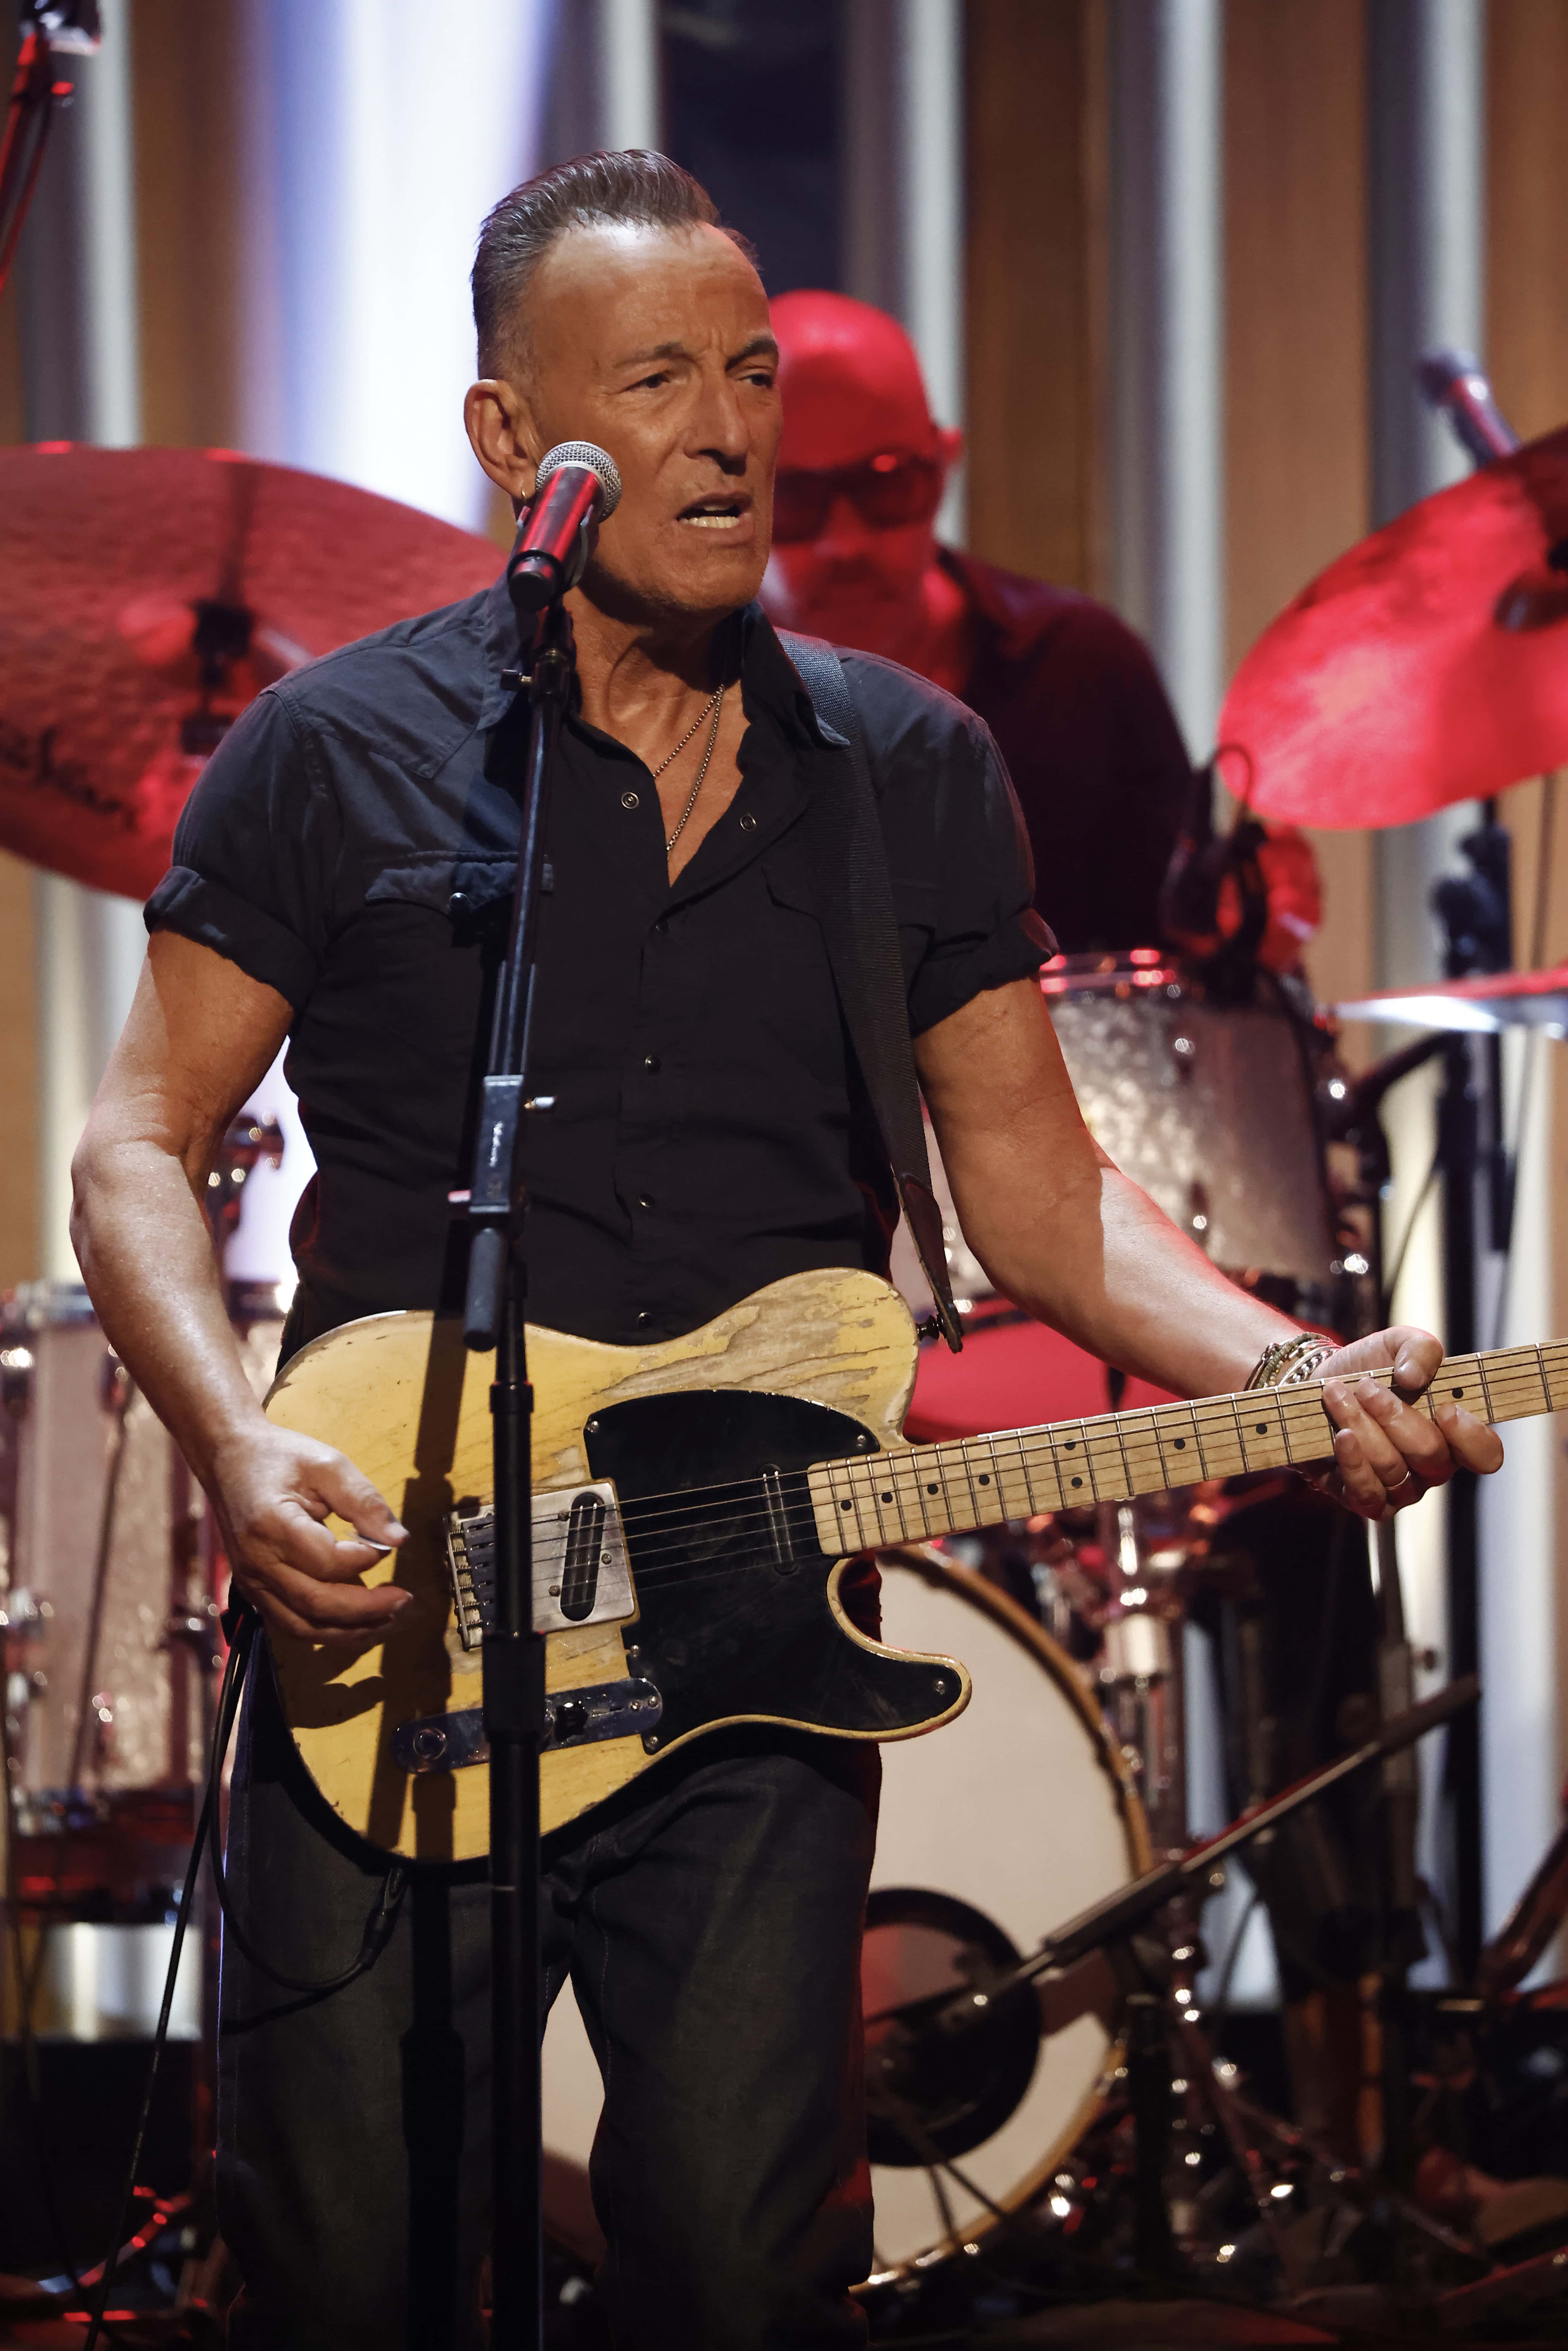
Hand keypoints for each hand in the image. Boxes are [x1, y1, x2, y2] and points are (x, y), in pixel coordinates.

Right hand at [206, 1421, 410, 1643]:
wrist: (227, 1458)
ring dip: (348, 1631)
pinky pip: (289, 1622)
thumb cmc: (279, 1456)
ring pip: (302, 1625)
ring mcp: (251, 1580)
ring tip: (386, 1620)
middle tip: (403, 1600)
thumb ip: (363, 1500)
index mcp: (272, 1525)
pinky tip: (354, 1623)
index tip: (385, 1545)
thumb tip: (398, 1540)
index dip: (364, 1560)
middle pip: (317, 1604)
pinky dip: (325, 1630)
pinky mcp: (252, 1588)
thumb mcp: (327, 1464)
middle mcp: (257, 1561)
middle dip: (366, 1609)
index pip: (328, 1562)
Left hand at [1305, 1326, 1503, 1520]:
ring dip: (1361, 1425)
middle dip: (1395, 1416)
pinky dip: (1352, 1461)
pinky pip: (1366, 1493)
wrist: (1320, 1382)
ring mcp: (1400, 1489)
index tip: (1445, 1409)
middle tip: (1366, 1386)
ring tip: (1335, 1394)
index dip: (1470, 1437)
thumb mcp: (1399, 1343)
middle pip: (1430, 1454)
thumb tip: (1415, 1376)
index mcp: (1453, 1434)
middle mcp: (1431, 1468)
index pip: (1485, 1454)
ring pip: (1391, 1468)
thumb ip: (1420, 1349)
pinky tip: (1340, 1434)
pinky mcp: (1364, 1498)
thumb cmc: (1370, 1367)